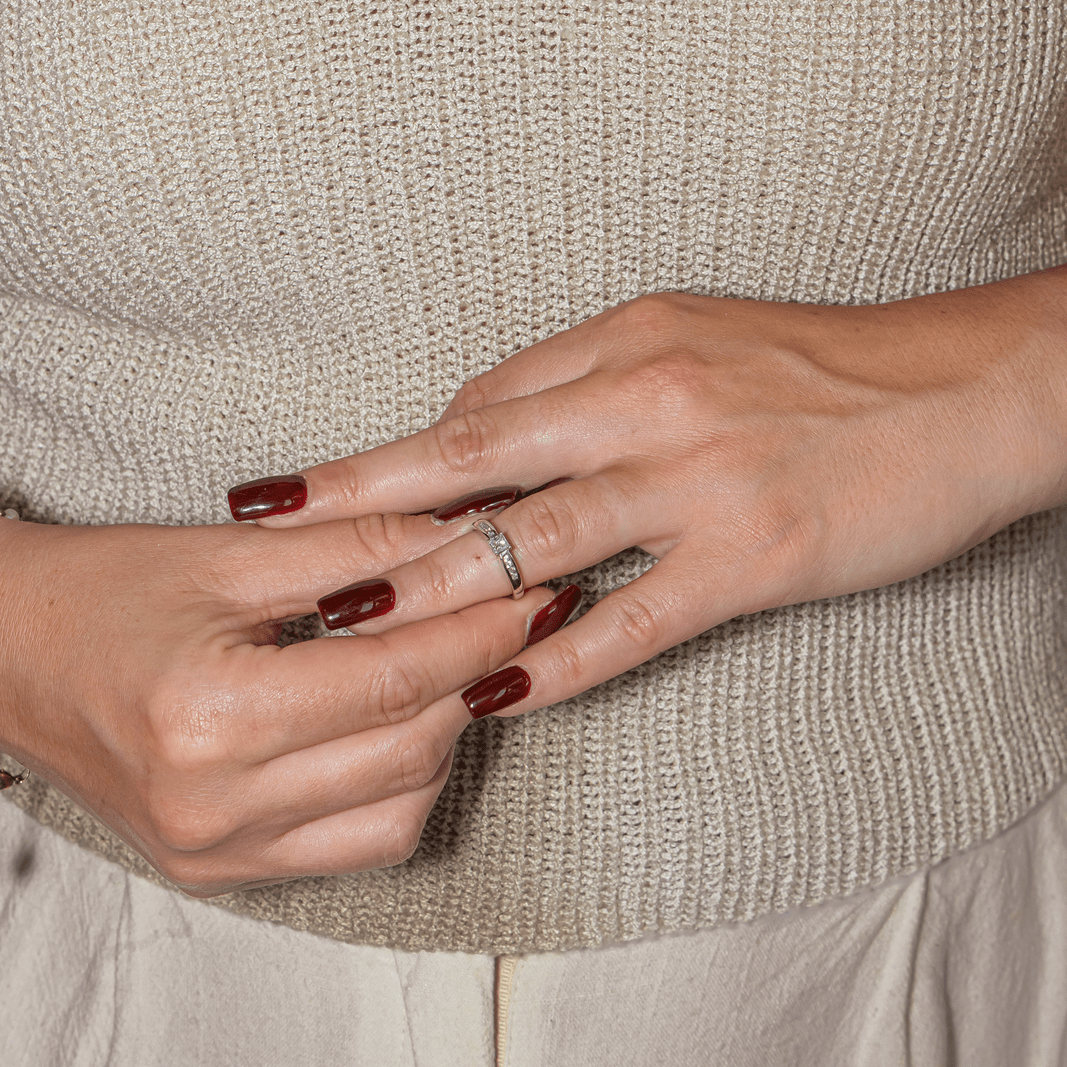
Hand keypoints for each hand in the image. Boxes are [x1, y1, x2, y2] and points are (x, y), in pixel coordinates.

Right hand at [0, 516, 559, 893]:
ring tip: (456, 667)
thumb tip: (464, 539)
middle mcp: (216, 805)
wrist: (7, 655)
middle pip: (410, 750)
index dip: (478, 631)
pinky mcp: (225, 869)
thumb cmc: (103, 592)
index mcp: (210, 716)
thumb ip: (358, 547)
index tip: (529, 591)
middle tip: (514, 619)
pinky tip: (405, 728)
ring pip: (400, 809)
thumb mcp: (230, 553)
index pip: (395, 678)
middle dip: (478, 677)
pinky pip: (358, 845)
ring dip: (447, 735)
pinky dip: (403, 787)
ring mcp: (220, 851)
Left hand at [247, 270, 1066, 716]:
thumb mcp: (696, 342)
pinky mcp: (750, 557)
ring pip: (539, 538)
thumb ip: (594, 383)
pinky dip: (556, 657)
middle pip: (479, 453)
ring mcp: (696, 479)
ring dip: (438, 585)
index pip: (485, 403)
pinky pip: (631, 620)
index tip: (333, 497)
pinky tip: (493, 689)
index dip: (402, 458)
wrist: (964, 390)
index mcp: (629, 340)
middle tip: (276, 536)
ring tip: (352, 626)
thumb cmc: (824, 366)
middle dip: (367, 500)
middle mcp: (647, 399)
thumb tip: (497, 436)